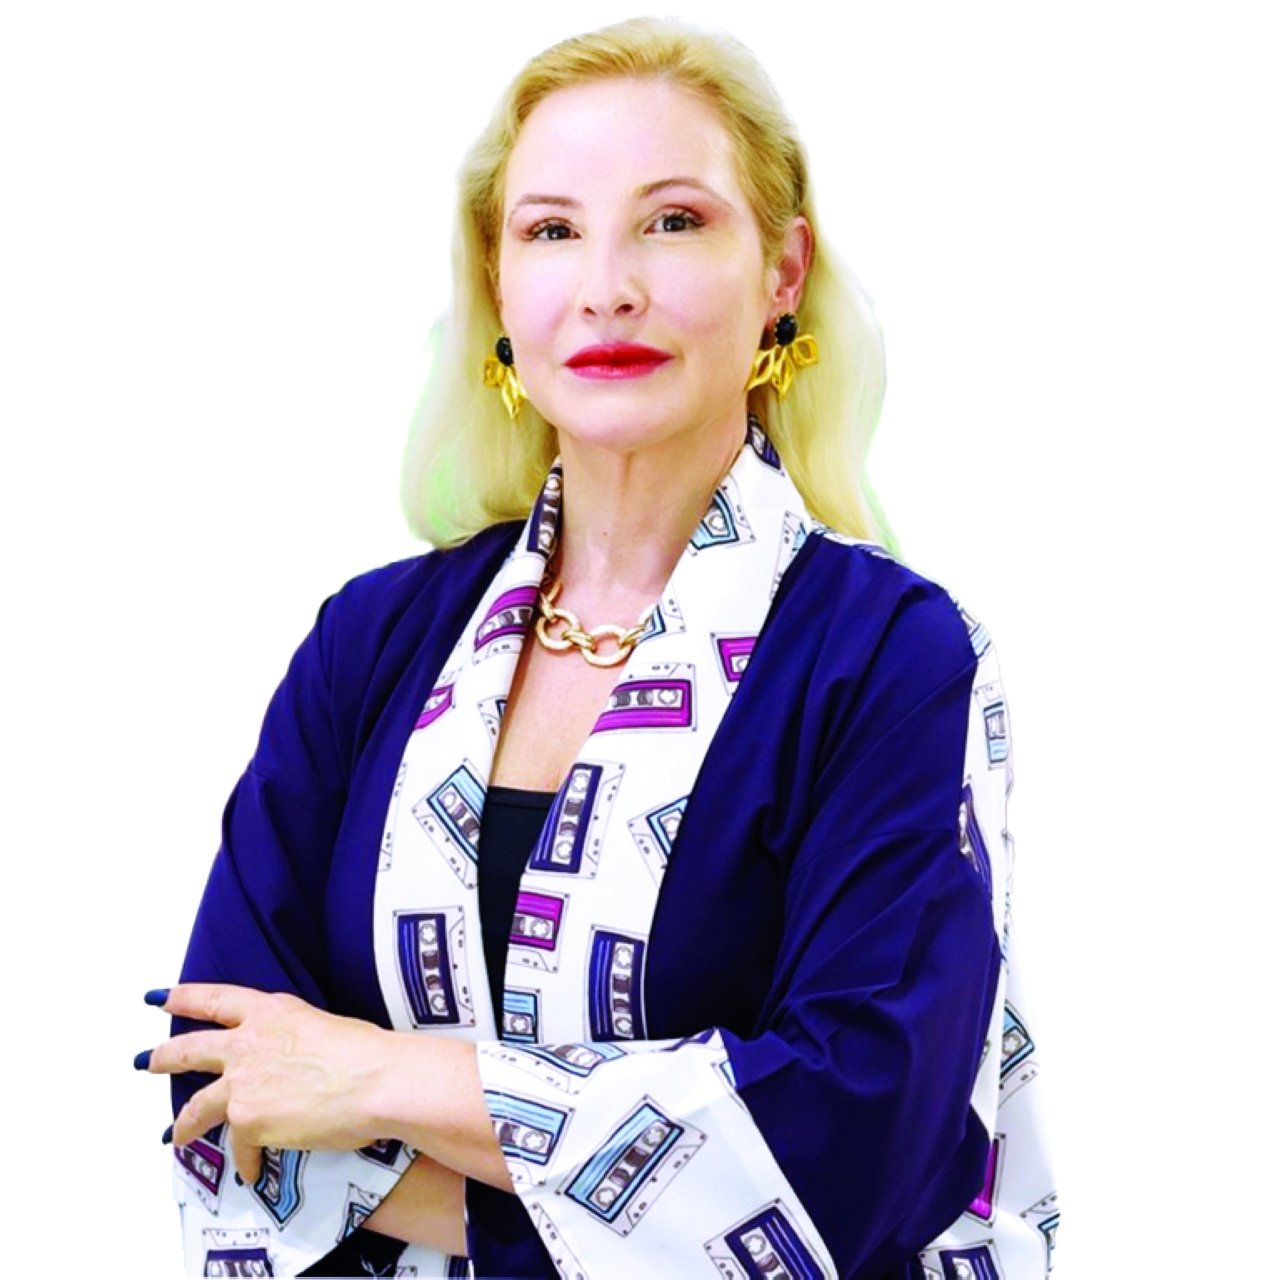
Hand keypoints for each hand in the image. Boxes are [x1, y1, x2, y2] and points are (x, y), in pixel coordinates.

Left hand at [143, 983, 392, 1183]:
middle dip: (164, 1056)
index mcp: (272, 1012)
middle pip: (191, 1048)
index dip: (184, 997)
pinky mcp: (247, 1120)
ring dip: (183, 1123)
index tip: (160, 997)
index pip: (216, 999)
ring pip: (197, 1105)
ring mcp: (243, 1082)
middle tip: (148, 1060)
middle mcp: (249, 1042)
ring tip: (175, 1135)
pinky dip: (247, 1161)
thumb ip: (294, 1041)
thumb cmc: (366, 1054)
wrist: (376, 1081)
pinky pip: (239, 1147)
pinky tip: (250, 1170)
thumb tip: (292, 1062)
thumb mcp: (324, 1027)